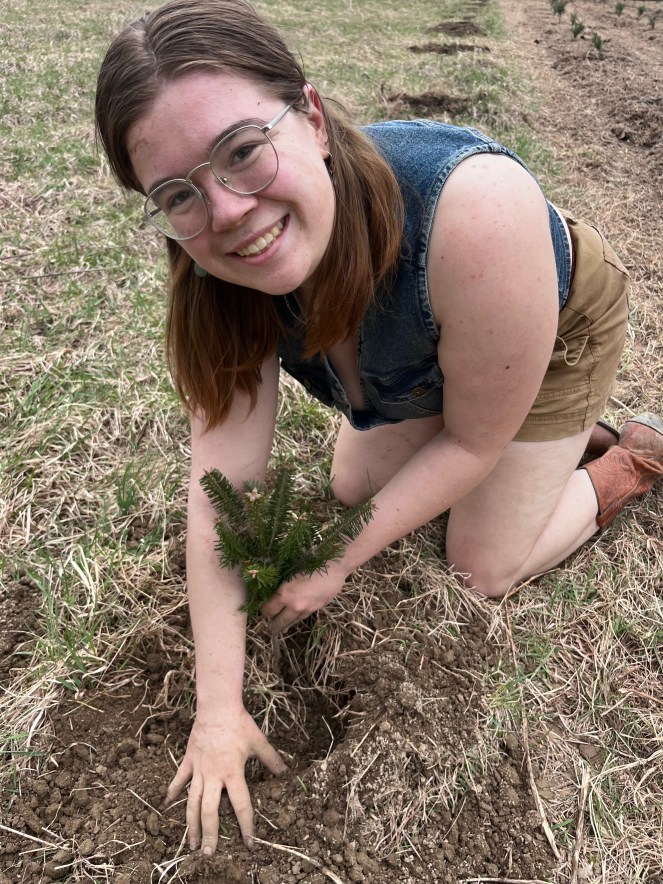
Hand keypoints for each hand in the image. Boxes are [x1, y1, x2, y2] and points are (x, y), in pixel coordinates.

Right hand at [166, 709, 286, 853]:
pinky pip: (179, 779)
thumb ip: (271, 760)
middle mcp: (214, 776)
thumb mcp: (259, 742)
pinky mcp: (189, 761)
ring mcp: (199, 769)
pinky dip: (172, 791)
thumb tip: (286, 773)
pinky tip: (166, 804)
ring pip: (192, 802)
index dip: (246, 825)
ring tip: (190, 842)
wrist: (217, 707)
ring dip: (191, 823)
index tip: (248, 842)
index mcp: (233, 773)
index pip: (241, 805)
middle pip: (209, 811)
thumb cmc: (239, 724)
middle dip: (209, 834)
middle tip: (208, 854)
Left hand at [261, 562, 348, 632]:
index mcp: (285, 594)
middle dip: (272, 623)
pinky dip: (295, 621)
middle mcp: (294, 605)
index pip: (268, 610)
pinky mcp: (317, 609)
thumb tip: (273, 589)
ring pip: (291, 622)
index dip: (263, 610)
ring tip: (278, 629)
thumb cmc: (311, 561)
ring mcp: (307, 609)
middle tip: (268, 624)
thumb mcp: (290, 570)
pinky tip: (292, 622)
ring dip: (284, 625)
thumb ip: (282, 583)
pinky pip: (302, 618)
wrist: (335, 566)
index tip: (262, 608)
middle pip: (278, 621)